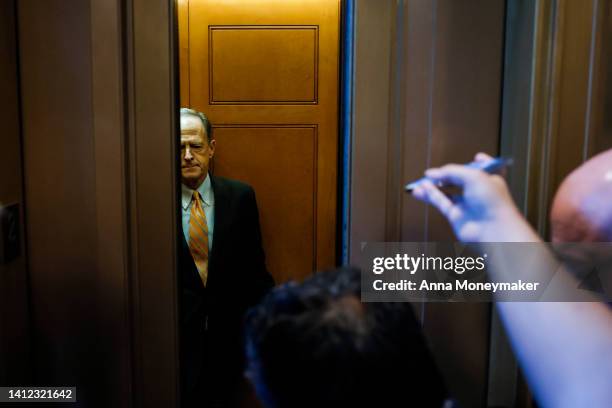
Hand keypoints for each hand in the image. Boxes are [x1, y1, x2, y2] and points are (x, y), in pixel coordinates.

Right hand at [412, 153, 536, 241]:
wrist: (493, 229)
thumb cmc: (493, 203)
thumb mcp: (472, 176)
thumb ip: (451, 171)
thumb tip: (433, 174)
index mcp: (490, 179)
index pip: (484, 169)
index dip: (478, 162)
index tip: (473, 157)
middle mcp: (479, 192)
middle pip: (459, 180)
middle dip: (446, 175)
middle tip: (433, 172)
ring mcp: (467, 205)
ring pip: (447, 192)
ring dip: (433, 186)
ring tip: (421, 181)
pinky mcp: (457, 216)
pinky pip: (441, 202)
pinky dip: (431, 196)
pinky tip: (422, 190)